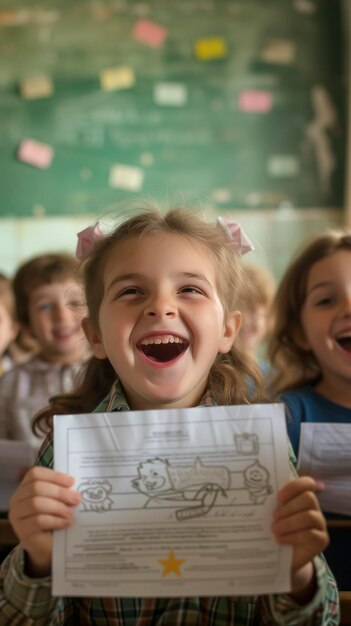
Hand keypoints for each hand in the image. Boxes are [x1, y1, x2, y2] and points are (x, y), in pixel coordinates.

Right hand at [9, 466, 80, 577]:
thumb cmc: (53, 518)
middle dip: (59, 492)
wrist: (46, 546)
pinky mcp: (22, 532)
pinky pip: (39, 521)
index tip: (72, 481)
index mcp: (24, 488)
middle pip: (36, 488)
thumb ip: (61, 490)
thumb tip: (74, 485)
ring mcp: (17, 516)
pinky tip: (65, 522)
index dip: (54, 476)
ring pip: (36, 503)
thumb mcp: (56, 501)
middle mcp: (17, 500)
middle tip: (76, 498)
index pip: (35, 474)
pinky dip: (56, 520)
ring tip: (70, 513)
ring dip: (58, 507)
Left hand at [271, 476, 327, 597]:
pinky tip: (280, 540)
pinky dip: (293, 537)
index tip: (278, 497)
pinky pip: (311, 534)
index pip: (307, 483)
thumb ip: (271, 503)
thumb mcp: (272, 515)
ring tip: (275, 529)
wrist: (282, 557)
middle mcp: (314, 508)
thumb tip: (255, 491)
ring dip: (289, 523)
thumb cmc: (275, 530)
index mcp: (302, 496)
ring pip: (309, 516)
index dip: (294, 487)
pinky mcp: (321, 539)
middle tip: (273, 517)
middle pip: (308, 498)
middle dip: (288, 507)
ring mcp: (320, 524)